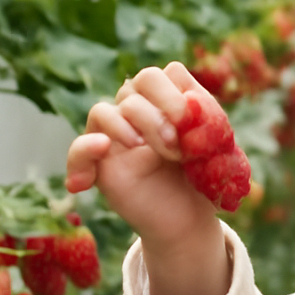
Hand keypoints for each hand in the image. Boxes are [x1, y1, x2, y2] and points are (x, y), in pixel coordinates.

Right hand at [66, 64, 231, 294]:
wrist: (190, 220)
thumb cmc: (203, 181)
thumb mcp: (216, 151)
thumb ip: (207, 121)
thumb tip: (190, 102)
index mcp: (168, 103)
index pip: (166, 74)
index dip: (181, 94)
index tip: (196, 125)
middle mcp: (138, 112)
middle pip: (139, 83)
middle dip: (163, 107)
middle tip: (180, 143)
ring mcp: (115, 136)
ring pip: (107, 109)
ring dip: (138, 126)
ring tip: (161, 154)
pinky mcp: (99, 164)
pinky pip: (78, 147)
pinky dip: (86, 148)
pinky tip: (105, 151)